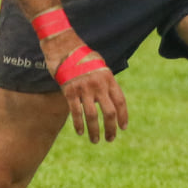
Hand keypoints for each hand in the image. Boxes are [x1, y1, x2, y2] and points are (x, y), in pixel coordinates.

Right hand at [41, 28, 127, 142]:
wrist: (64, 47)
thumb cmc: (82, 56)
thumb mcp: (100, 65)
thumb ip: (106, 81)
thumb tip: (110, 96)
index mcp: (109, 79)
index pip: (120, 102)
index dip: (123, 117)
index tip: (123, 128)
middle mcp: (99, 85)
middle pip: (109, 113)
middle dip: (111, 129)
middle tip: (110, 139)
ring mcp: (84, 89)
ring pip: (92, 116)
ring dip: (95, 131)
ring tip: (96, 140)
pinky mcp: (70, 91)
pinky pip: (76, 112)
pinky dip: (79, 124)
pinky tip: (80, 132)